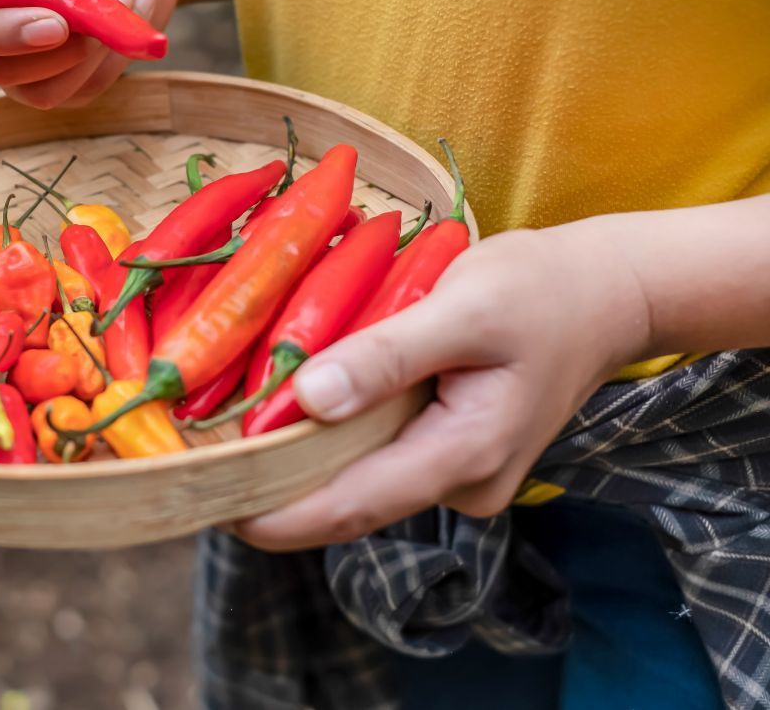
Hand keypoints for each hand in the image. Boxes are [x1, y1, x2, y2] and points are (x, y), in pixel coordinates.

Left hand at [233, 225, 651, 551]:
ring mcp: (458, 475)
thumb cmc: (539, 289)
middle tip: (195, 464)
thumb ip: (386, 356)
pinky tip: (288, 413)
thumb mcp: (463, 307)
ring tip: (224, 436)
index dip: (272, 514)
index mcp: (466, 455)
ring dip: (297, 464)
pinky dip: (332, 441)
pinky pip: (377, 459)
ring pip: (359, 482)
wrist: (607, 293)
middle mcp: (461, 484)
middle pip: (347, 503)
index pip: (349, 507)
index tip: (205, 504)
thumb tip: (307, 399)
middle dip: (272, 491)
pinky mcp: (451, 454)